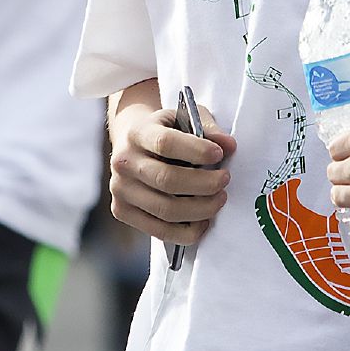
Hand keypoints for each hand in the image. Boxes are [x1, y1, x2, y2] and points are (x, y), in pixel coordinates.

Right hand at [108, 96, 235, 246]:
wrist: (131, 145)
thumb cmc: (165, 132)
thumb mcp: (185, 119)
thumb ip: (208, 129)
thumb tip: (228, 145)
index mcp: (138, 133)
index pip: (165, 143)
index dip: (197, 150)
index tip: (219, 154)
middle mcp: (124, 162)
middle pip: (166, 180)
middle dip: (204, 184)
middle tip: (224, 180)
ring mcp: (120, 190)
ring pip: (166, 210)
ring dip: (201, 209)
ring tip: (219, 199)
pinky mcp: (122, 211)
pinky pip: (160, 231)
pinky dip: (188, 231)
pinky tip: (203, 220)